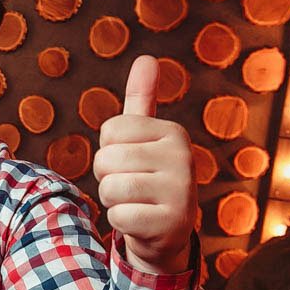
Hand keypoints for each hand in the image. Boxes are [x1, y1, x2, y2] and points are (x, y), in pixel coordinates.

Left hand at [92, 55, 197, 273]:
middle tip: (131, 187)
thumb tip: (146, 57)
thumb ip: (142, 99)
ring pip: (110, 188)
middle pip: (106, 159)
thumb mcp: (144, 137)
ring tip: (136, 202)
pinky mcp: (171, 222)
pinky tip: (141, 222)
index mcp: (173, 132)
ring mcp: (181, 191)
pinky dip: (121, 222)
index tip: (131, 162)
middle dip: (107, 177)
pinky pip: (118, 217)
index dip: (109, 150)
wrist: (166, 232)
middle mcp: (183, 157)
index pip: (109, 131)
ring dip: (113, 200)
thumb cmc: (147, 177)